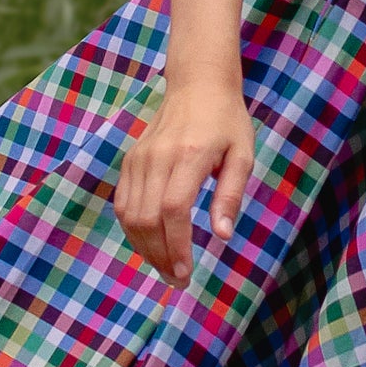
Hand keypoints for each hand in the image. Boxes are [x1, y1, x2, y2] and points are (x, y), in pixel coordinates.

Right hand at [114, 76, 255, 284]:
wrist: (197, 85)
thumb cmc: (227, 122)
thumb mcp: (243, 155)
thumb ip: (230, 195)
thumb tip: (221, 235)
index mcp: (189, 155)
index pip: (173, 209)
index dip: (177, 245)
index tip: (186, 272)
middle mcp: (158, 157)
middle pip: (147, 218)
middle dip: (160, 256)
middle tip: (177, 281)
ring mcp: (139, 158)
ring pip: (130, 215)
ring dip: (145, 248)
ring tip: (165, 269)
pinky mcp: (129, 160)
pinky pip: (123, 204)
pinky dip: (133, 230)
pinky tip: (151, 246)